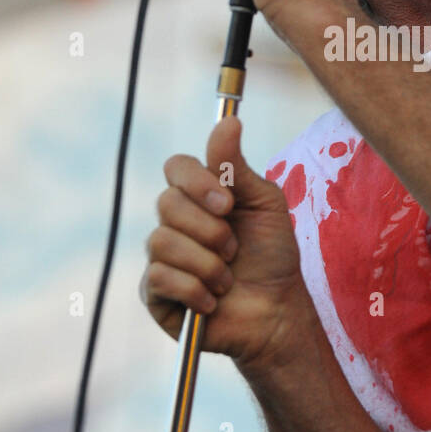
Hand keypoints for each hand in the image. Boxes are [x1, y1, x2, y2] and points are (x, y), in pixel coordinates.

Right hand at [140, 116, 312, 376]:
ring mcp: (161, 257)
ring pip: (163, 243)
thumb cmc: (272, 254)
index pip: (176, 167)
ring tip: (227, 279)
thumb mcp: (264, 204)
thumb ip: (238, 167)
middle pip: (167, 204)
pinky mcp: (154, 293)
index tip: (228, 203)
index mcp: (198, 195)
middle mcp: (174, 222)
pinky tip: (213, 301)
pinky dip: (195, 290)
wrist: (276, 310)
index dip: (197, 182)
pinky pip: (160, 278)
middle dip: (211, 230)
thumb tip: (228, 121)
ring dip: (208, 264)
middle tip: (235, 249)